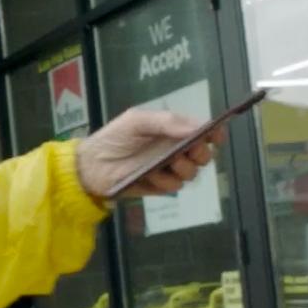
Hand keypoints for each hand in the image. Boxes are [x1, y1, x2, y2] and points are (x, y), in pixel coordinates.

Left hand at [75, 108, 220, 197]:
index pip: (201, 131)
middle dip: (201, 152)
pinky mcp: (160, 186)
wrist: (91, 164)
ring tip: (166, 163)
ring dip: (183, 168)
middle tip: (188, 150)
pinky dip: (165, 180)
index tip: (216, 136)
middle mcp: (175, 149)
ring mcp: (169, 169)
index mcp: (172, 130)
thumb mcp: (137, 121)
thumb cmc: (114, 138)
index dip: (213, 133)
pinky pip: (174, 186)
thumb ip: (166, 122)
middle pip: (203, 154)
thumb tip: (194, 127)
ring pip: (192, 172)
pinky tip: (151, 175)